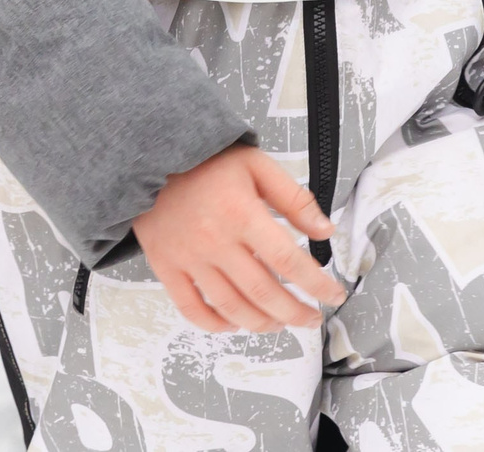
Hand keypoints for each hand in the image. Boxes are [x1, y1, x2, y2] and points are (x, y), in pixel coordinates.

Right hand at [135, 146, 347, 333]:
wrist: (150, 158)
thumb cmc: (207, 161)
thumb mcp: (257, 165)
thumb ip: (294, 198)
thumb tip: (325, 230)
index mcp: (242, 213)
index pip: (288, 260)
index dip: (315, 283)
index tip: (333, 294)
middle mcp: (215, 241)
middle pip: (263, 291)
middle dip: (294, 312)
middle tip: (311, 318)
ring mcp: (189, 258)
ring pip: (231, 306)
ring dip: (262, 323)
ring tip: (280, 324)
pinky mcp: (166, 267)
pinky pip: (191, 308)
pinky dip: (215, 324)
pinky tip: (234, 323)